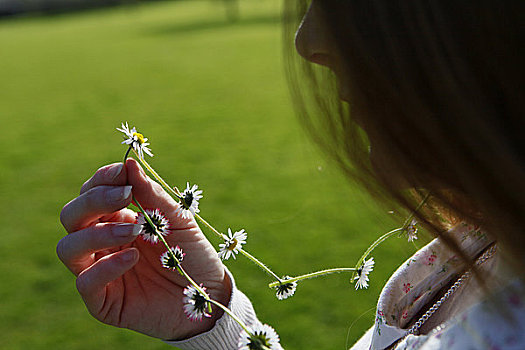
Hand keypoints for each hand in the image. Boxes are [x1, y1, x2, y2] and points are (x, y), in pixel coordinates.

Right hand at [57, 159, 230, 339]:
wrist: (208, 296)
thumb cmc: (192, 255)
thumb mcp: (179, 221)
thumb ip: (153, 196)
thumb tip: (130, 164)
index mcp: (118, 218)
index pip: (93, 192)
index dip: (103, 179)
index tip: (123, 172)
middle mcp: (103, 242)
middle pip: (72, 215)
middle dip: (94, 200)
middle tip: (125, 197)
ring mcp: (100, 270)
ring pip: (68, 247)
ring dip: (96, 233)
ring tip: (134, 230)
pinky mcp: (103, 300)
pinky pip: (85, 282)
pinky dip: (106, 267)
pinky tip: (134, 256)